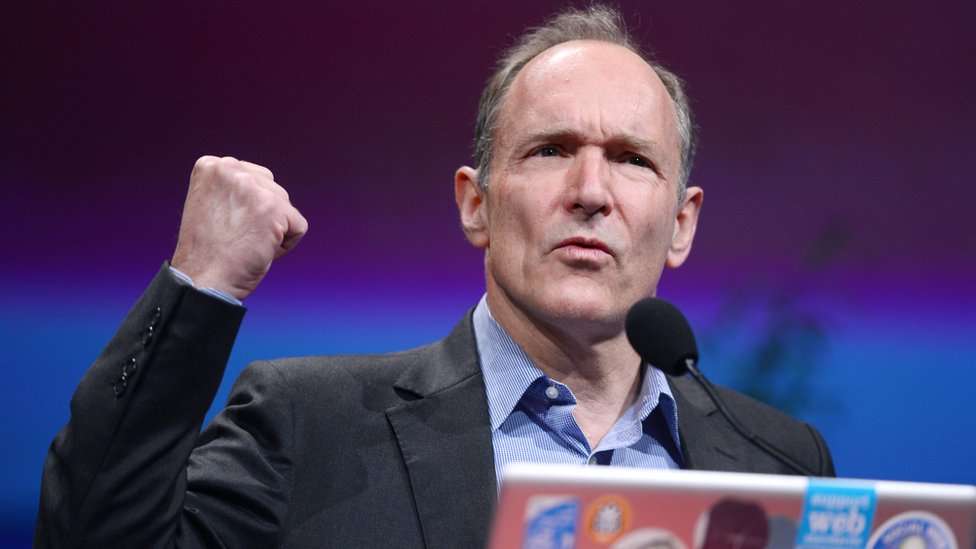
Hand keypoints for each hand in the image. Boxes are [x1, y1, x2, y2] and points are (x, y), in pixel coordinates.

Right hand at [171, 156, 307, 299]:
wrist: (202, 280)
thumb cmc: (207, 252)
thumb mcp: (212, 204)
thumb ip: (234, 189)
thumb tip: (265, 186)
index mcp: (211, 166)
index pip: (253, 178)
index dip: (246, 208)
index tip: (225, 226)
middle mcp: (230, 168)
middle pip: (272, 189)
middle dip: (263, 216)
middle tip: (236, 237)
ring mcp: (252, 187)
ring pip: (285, 208)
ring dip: (273, 230)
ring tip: (245, 244)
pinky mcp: (273, 207)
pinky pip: (298, 226)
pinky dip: (285, 245)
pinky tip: (259, 252)